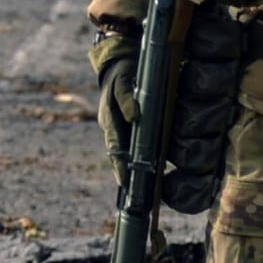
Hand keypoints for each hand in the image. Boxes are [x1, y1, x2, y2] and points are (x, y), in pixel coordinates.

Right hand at [97, 54, 139, 184]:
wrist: (120, 64)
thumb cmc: (123, 74)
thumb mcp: (124, 82)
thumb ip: (127, 99)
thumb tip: (134, 117)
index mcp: (110, 121)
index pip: (115, 149)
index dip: (121, 166)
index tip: (127, 182)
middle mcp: (113, 129)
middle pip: (119, 158)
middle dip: (127, 177)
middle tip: (137, 198)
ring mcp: (120, 129)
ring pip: (125, 155)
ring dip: (133, 173)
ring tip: (145, 194)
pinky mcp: (129, 127)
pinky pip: (132, 147)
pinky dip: (139, 161)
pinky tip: (152, 173)